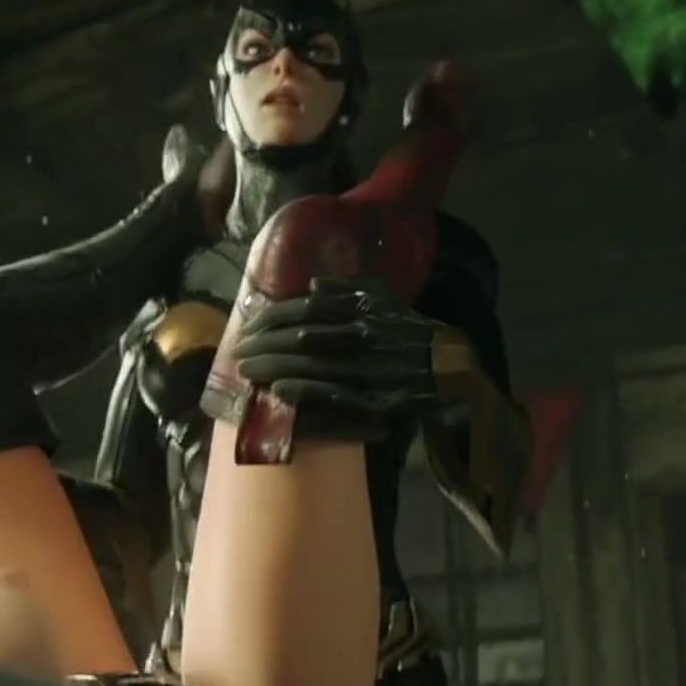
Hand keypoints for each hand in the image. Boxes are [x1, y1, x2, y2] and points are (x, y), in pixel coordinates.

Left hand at [233, 277, 437, 423]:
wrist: (447, 366)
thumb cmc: (407, 329)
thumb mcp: (382, 298)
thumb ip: (347, 289)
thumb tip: (311, 284)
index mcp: (360, 310)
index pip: (306, 310)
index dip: (272, 319)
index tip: (248, 327)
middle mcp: (361, 337)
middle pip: (302, 339)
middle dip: (265, 346)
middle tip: (238, 354)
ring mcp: (367, 370)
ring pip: (312, 367)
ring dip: (275, 369)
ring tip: (247, 373)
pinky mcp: (373, 400)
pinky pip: (332, 396)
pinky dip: (303, 392)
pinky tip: (279, 392)